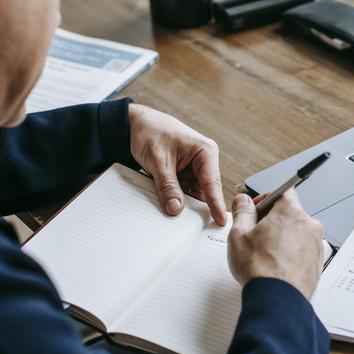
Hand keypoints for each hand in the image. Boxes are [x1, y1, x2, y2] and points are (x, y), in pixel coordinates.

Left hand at [128, 104, 225, 224]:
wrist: (133, 124)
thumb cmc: (150, 132)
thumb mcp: (158, 161)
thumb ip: (168, 186)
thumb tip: (175, 209)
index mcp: (205, 151)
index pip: (212, 182)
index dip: (216, 203)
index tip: (220, 221)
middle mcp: (204, 160)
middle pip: (205, 190)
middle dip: (199, 207)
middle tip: (200, 228)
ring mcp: (194, 168)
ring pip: (193, 193)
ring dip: (185, 203)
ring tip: (181, 221)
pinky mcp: (183, 173)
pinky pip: (183, 190)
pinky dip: (176, 198)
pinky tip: (171, 207)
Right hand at [227, 190, 324, 298]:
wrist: (278, 299)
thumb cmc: (260, 269)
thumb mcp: (239, 234)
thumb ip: (242, 211)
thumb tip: (243, 200)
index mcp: (290, 212)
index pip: (282, 191)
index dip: (266, 199)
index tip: (256, 210)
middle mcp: (309, 224)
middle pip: (290, 213)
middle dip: (273, 220)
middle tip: (257, 235)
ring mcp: (316, 243)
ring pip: (298, 232)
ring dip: (284, 237)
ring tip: (267, 254)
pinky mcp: (319, 261)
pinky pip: (304, 249)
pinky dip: (293, 253)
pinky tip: (278, 265)